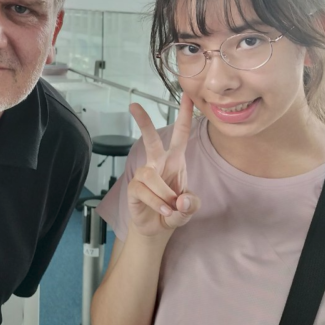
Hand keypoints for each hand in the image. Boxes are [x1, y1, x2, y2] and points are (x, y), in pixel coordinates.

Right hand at [127, 95, 199, 237]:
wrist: (158, 229)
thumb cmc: (175, 210)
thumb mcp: (190, 208)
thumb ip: (191, 204)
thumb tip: (180, 200)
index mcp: (175, 161)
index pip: (181, 134)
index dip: (185, 115)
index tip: (187, 95)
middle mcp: (158, 164)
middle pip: (151, 139)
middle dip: (144, 122)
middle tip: (133, 105)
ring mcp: (145, 175)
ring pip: (151, 175)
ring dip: (164, 194)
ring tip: (171, 208)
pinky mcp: (134, 189)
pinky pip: (144, 191)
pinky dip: (157, 204)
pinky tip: (164, 212)